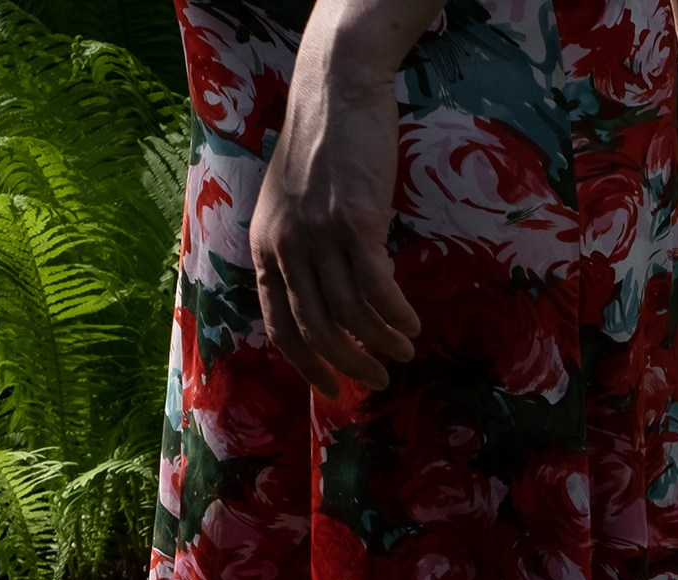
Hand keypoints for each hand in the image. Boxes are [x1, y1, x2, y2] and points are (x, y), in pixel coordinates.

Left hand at [249, 23, 422, 395]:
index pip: (279, 325)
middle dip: (350, 365)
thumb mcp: (291, 204)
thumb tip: (324, 297)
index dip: (306, 365)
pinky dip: (396, 316)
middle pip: (317, 329)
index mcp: (265, 246)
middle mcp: (287, 247)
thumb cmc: (320, 146)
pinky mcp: (355, 222)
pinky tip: (411, 325)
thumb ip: (298, 249)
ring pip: (351, 315)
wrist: (336, 92)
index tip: (332, 390)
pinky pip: (377, 289)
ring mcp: (320, 236)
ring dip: (381, 344)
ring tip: (404, 353)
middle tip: (378, 381)